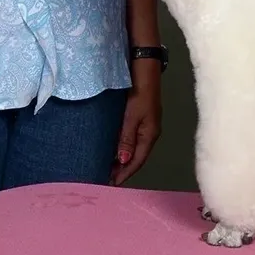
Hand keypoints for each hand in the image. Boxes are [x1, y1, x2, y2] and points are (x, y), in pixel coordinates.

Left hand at [111, 61, 161, 184]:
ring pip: (133, 148)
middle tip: (105, 180)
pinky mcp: (141, 118)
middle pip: (136, 157)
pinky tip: (114, 149)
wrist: (146, 69)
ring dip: (122, 159)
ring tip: (107, 168)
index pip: (136, 161)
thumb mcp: (132, 116)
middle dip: (122, 169)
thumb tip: (123, 161)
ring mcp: (146, 125)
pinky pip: (132, 139)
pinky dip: (123, 148)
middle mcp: (150, 132)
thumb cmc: (140, 93)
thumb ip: (127, 138)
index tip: (110, 185)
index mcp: (150, 135)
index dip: (124, 173)